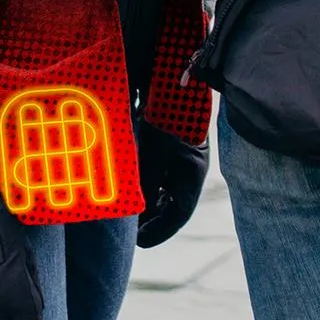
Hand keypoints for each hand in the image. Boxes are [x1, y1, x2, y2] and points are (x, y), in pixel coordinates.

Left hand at [136, 123, 209, 248]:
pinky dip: (145, 183)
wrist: (171, 77)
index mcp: (192, 173)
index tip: (139, 243)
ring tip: (127, 214)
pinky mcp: (169, 144)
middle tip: (129, 232)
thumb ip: (146, 179)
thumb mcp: (154, 149)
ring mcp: (180, 156)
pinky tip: (130, 186)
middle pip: (171, 204)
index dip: (159, 232)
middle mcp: (189, 168)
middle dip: (151, 219)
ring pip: (163, 188)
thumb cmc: (166, 113)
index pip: (178, 214)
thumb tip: (135, 208)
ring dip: (147, 201)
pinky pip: (158, 172)